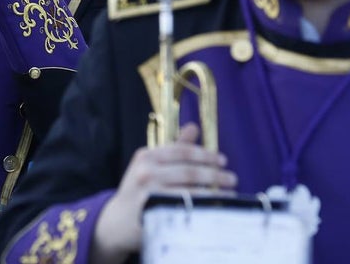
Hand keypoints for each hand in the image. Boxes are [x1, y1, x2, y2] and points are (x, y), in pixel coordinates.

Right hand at [92, 124, 236, 262]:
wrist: (116, 222)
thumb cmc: (139, 189)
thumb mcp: (150, 164)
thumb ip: (174, 147)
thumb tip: (194, 127)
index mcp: (146, 157)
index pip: (182, 151)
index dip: (205, 155)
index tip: (223, 160)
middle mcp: (146, 173)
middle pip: (188, 172)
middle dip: (214, 174)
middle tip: (232, 178)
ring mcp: (149, 195)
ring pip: (190, 192)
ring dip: (214, 193)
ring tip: (230, 194)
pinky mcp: (154, 215)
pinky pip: (186, 210)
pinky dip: (204, 208)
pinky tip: (216, 208)